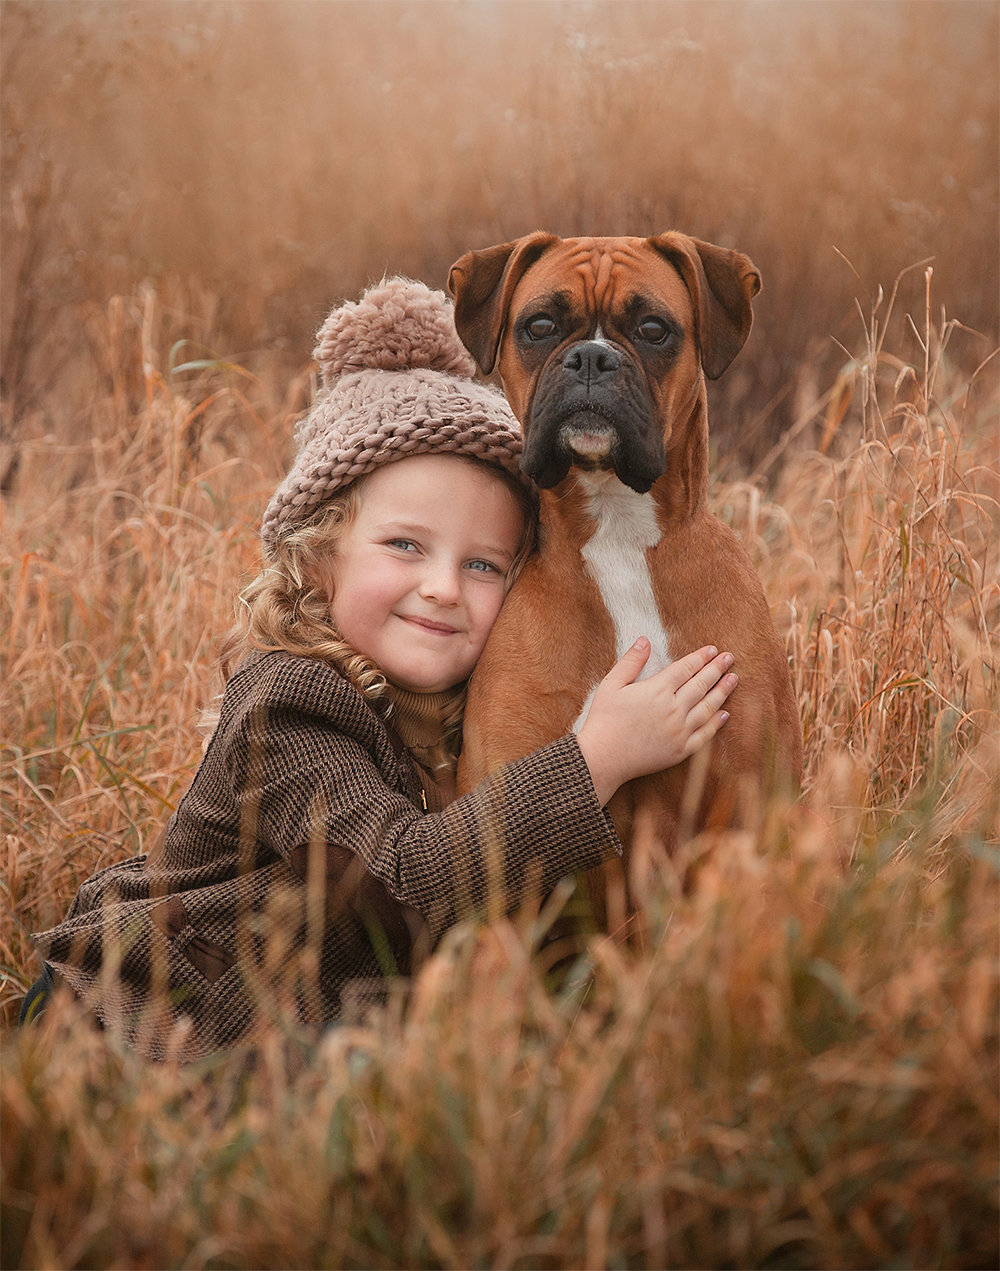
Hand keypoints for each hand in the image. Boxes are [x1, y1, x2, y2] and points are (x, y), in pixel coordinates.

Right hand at [576, 639, 736, 805]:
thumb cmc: (603, 720)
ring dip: (723, 692)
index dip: (700, 657)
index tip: (712, 649)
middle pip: (701, 684)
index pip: (685, 668)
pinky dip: (716, 723)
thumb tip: (644, 640)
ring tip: (734, 679)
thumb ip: (630, 662)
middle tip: (729, 658)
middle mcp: (673, 709)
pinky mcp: (680, 750)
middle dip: (717, 669)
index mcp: (656, 690)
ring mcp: (679, 731)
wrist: (603, 758)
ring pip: (708, 707)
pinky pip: (705, 735)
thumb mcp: (611, 685)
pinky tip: (724, 713)